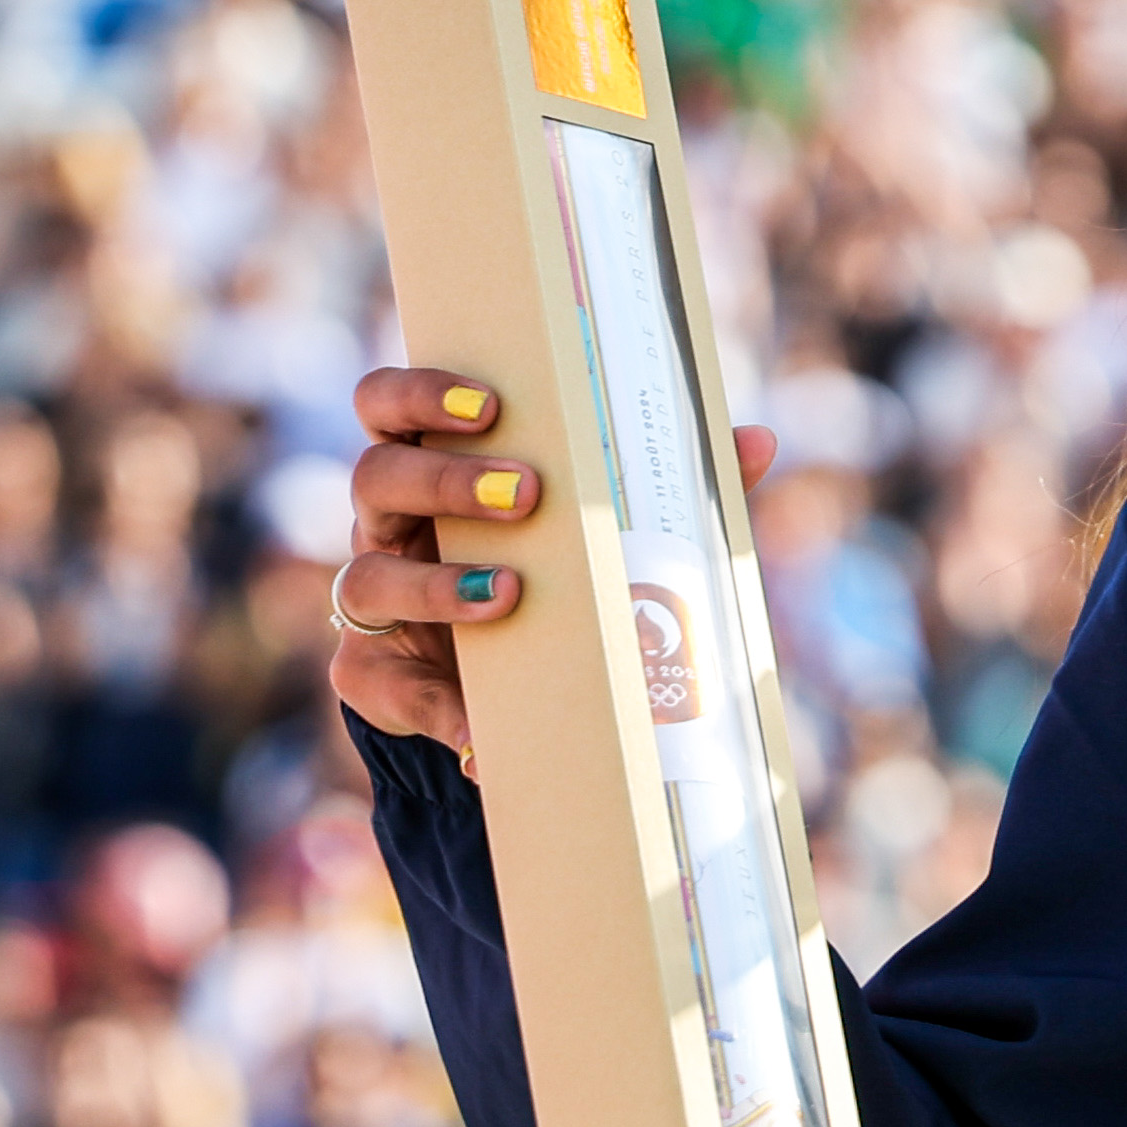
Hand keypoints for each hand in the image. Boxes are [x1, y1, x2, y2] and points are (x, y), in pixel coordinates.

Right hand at [331, 364, 775, 776]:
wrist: (509, 686)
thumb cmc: (558, 576)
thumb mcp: (607, 532)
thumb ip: (674, 485)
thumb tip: (757, 441)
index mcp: (436, 469)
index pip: (388, 406)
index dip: (418, 394)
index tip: (487, 402)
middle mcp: (391, 525)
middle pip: (377, 477)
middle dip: (448, 480)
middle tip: (528, 492)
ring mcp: (375, 599)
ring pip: (368, 576)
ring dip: (439, 584)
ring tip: (513, 592)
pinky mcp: (372, 675)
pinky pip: (388, 687)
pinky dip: (443, 709)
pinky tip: (483, 732)